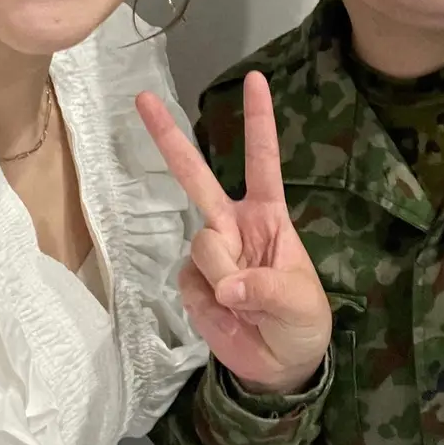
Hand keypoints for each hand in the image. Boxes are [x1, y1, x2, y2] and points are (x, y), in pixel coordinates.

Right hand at [136, 71, 331, 394]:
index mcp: (268, 216)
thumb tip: (227, 283)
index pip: (262, 161)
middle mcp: (233, 224)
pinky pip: (191, 282)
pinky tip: (228, 314)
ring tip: (247, 303)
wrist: (280, 366)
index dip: (258, 121)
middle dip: (168, 137)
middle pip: (196, 175)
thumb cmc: (302, 321)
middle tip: (142, 97)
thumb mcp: (300, 302)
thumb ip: (267, 287)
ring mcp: (210, 251)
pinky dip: (210, 302)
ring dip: (224, 275)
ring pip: (203, 245)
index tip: (255, 78)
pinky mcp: (192, 282)